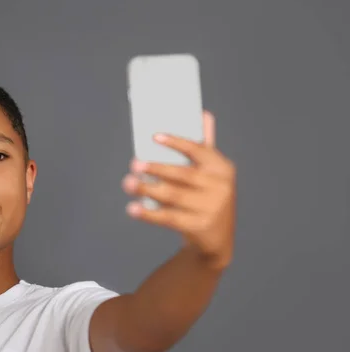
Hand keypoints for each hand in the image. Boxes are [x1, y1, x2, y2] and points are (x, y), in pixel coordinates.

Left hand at [122, 111, 235, 268]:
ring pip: (173, 196)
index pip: (199, 150)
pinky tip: (132, 208)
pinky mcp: (198, 227)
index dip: (176, 143)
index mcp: (222, 168)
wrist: (217, 239)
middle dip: (156, 168)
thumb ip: (205, 146)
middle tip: (134, 164)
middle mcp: (220, 188)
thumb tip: (203, 113)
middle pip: (182, 175)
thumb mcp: (212, 173)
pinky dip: (148, 214)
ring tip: (128, 183)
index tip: (154, 136)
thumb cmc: (207, 197)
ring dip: (147, 189)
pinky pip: (169, 218)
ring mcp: (211, 209)